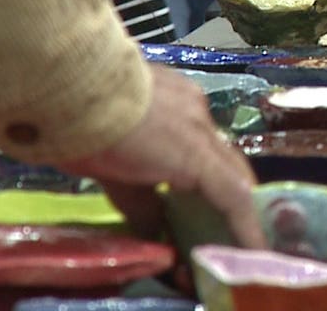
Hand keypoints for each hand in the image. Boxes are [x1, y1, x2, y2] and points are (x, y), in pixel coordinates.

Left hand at [55, 65, 263, 249]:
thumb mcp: (113, 182)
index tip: (258, 248)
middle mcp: (204, 124)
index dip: (250, 226)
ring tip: (206, 193)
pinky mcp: (181, 85)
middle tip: (236, 225)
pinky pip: (200, 121)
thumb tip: (160, 231)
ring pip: (218, 144)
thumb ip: (144, 208)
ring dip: (216, 171)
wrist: (67, 77)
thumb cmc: (86, 135)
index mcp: (192, 154)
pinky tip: (178, 153)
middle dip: (240, 199)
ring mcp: (194, 101)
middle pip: (236, 168)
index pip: (235, 195)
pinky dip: (197, 144)